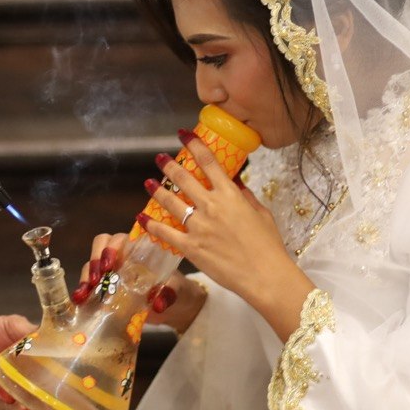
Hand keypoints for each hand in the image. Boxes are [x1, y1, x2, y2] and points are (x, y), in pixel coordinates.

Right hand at [70, 233, 206, 333]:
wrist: (179, 309)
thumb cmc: (178, 291)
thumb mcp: (177, 291)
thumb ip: (169, 293)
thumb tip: (157, 303)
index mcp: (140, 250)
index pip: (120, 239)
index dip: (110, 249)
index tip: (109, 266)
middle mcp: (123, 257)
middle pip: (101, 246)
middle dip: (94, 260)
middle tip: (94, 279)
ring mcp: (113, 272)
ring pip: (92, 265)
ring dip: (84, 277)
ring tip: (83, 294)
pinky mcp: (107, 289)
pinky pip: (90, 285)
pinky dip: (83, 291)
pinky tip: (80, 302)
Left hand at [136, 134, 313, 339]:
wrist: (264, 275)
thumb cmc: (268, 246)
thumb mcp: (262, 214)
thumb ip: (246, 196)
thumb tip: (236, 183)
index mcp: (230, 195)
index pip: (209, 162)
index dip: (194, 145)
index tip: (183, 135)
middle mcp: (211, 206)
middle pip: (184, 179)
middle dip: (169, 166)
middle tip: (159, 158)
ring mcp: (198, 226)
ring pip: (170, 202)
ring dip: (157, 190)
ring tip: (148, 182)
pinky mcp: (190, 247)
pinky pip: (165, 233)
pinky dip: (151, 225)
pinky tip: (142, 218)